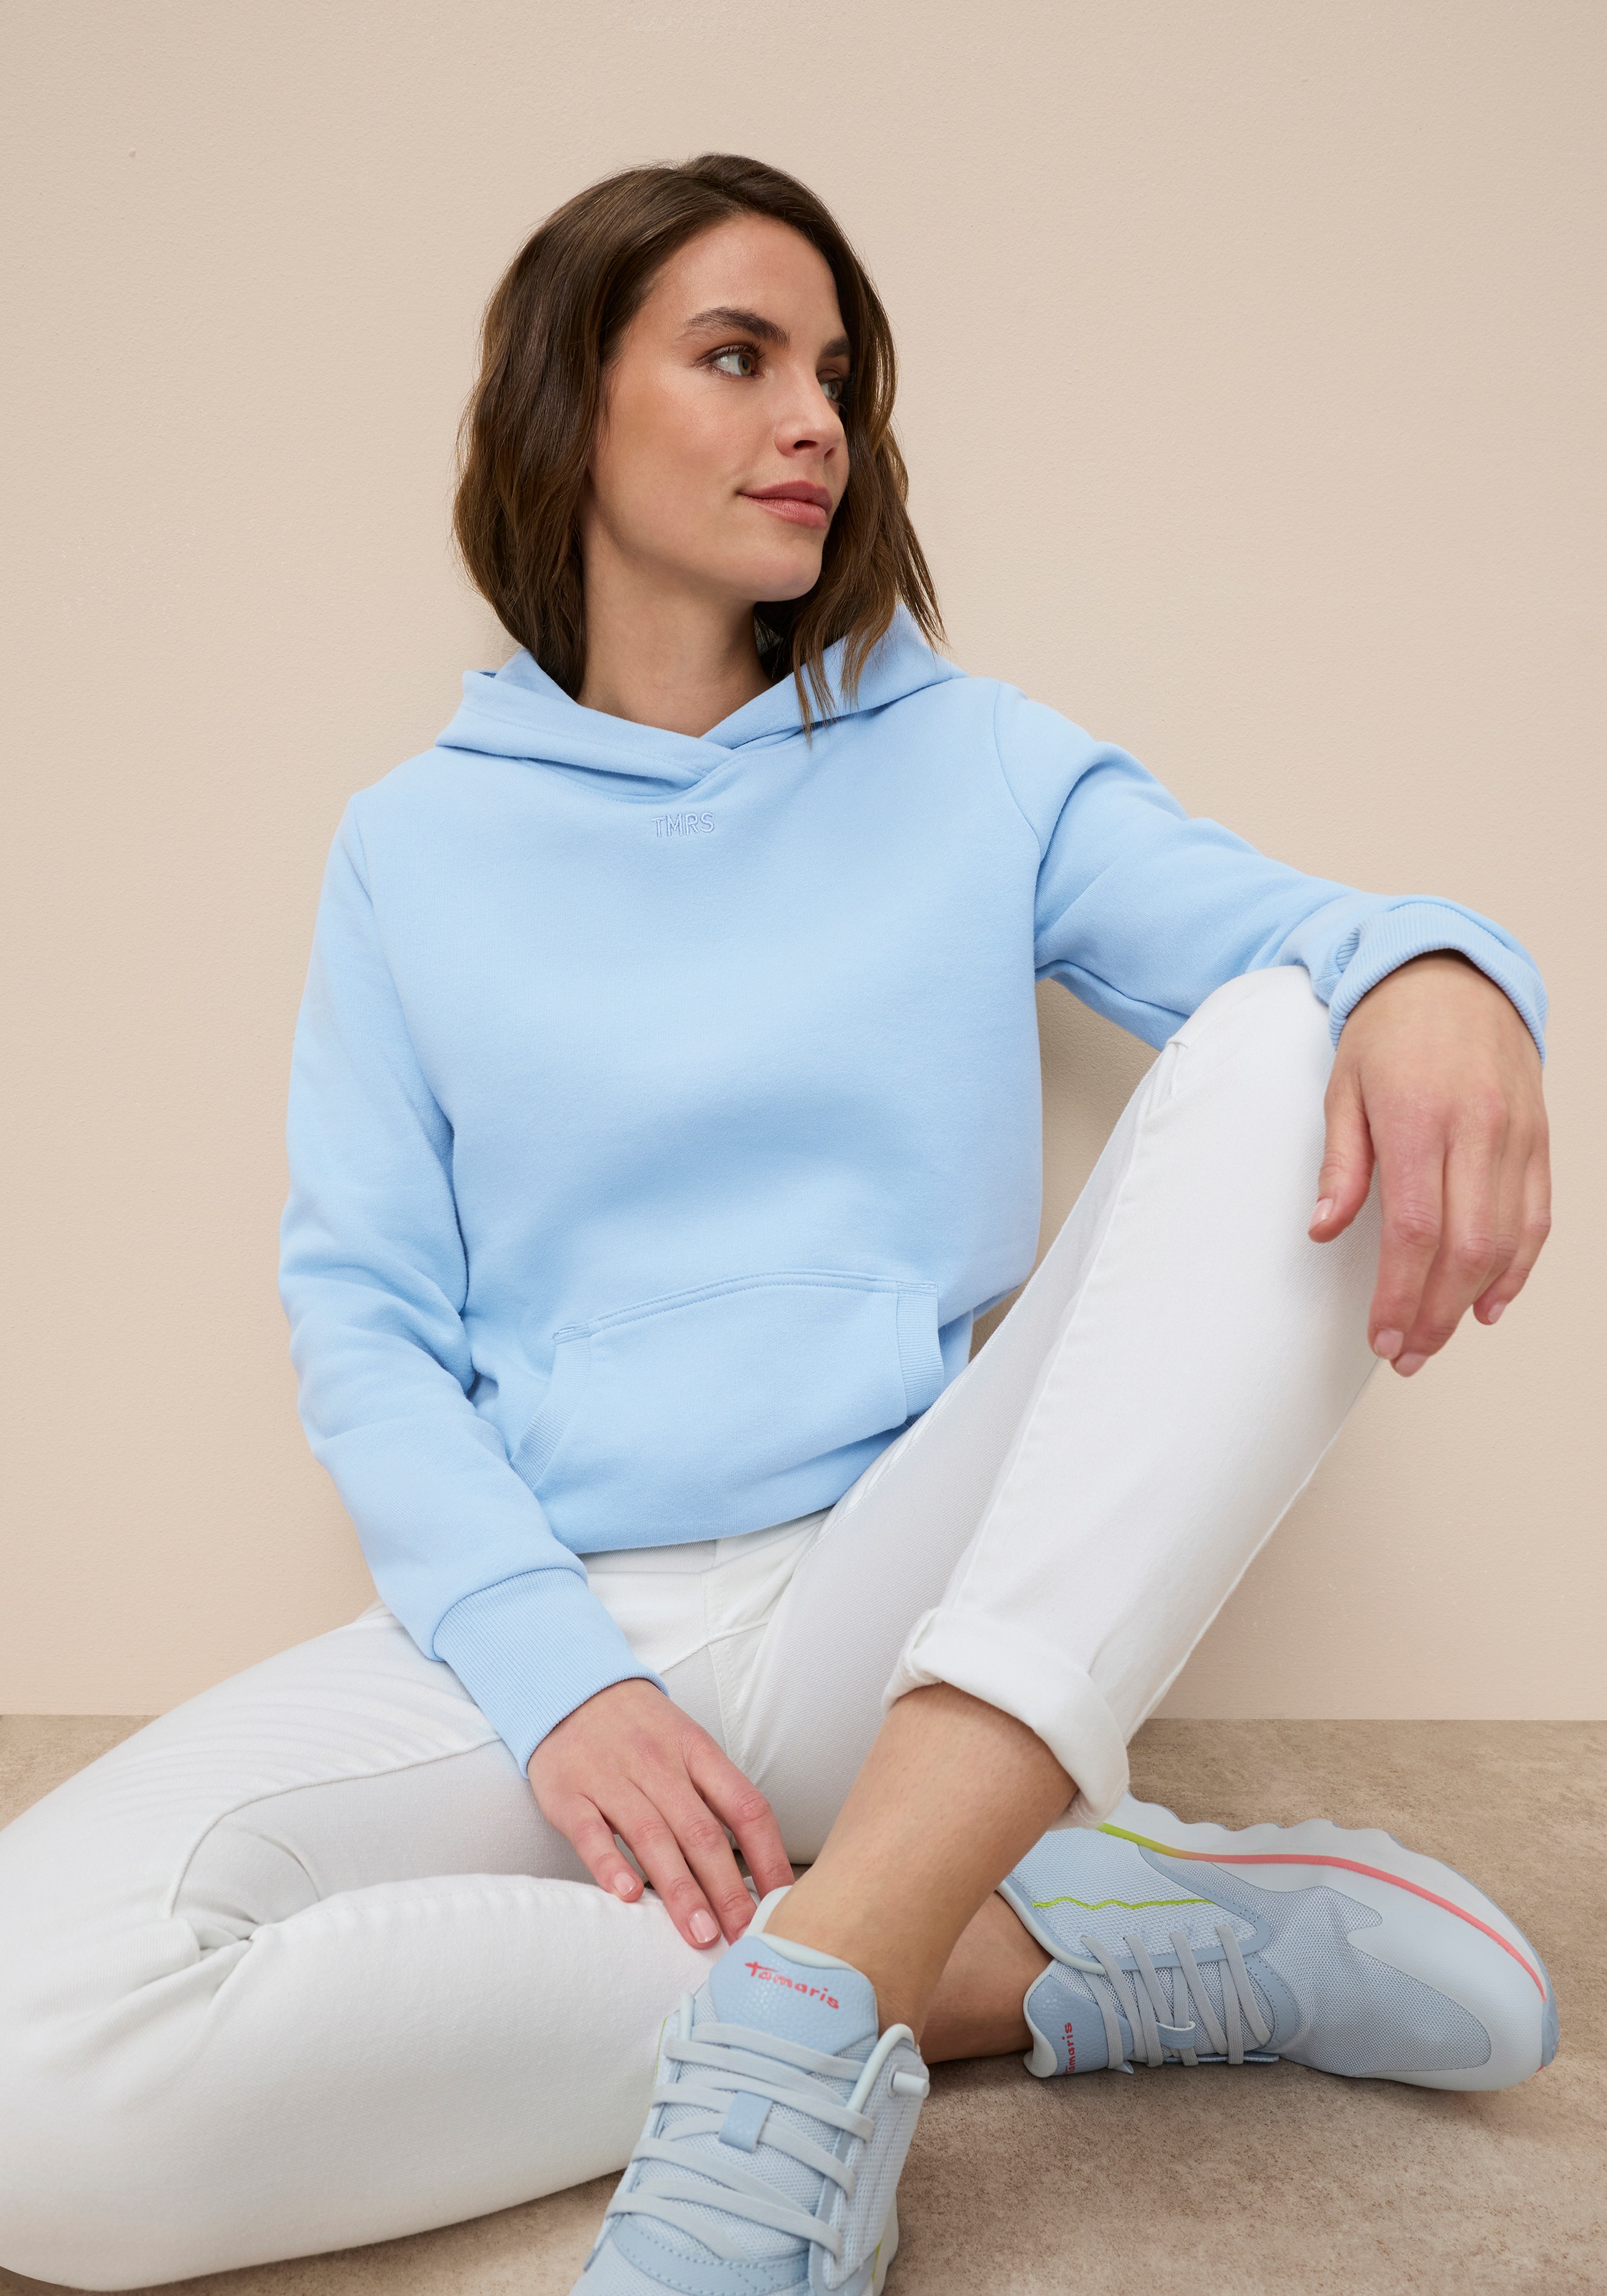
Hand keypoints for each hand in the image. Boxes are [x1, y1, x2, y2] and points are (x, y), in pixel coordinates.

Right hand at [528, 1678, 793, 1948]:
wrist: (571, 1689)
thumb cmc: (640, 1729)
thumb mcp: (687, 1745)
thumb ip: (715, 1797)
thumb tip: (756, 1867)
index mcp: (697, 1752)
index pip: (745, 1807)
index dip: (768, 1857)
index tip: (781, 1903)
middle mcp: (658, 1765)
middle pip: (701, 1832)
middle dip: (727, 1889)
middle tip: (743, 1935)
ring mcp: (611, 1779)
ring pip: (652, 1837)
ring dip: (680, 1890)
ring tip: (701, 1932)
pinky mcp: (569, 1795)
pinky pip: (590, 1832)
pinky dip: (609, 1863)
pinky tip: (627, 1894)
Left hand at [1309, 952, 1549, 1374]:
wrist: (1452, 975)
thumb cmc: (1390, 1033)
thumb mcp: (1343, 1088)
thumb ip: (1340, 1163)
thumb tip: (1325, 1229)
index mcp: (1418, 1119)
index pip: (1415, 1230)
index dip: (1402, 1294)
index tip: (1383, 1334)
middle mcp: (1476, 1131)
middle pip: (1466, 1247)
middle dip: (1436, 1313)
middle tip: (1408, 1354)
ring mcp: (1516, 1136)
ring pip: (1508, 1240)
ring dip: (1474, 1301)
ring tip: (1440, 1337)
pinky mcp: (1538, 1139)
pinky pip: (1537, 1216)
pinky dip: (1519, 1267)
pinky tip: (1492, 1301)